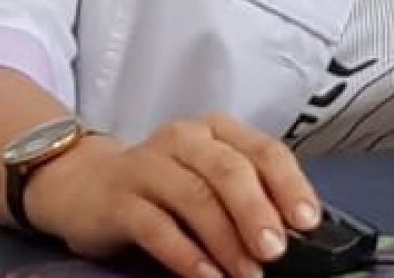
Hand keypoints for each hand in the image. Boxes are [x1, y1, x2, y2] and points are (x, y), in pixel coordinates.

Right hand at [24, 113, 320, 277]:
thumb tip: (292, 231)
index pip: (263, 149)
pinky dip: (185, 254)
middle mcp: (186, 138)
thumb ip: (245, 193)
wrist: (85, 183)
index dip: (289, 184)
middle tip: (276, 250)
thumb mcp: (207, 177)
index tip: (308, 221)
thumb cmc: (163, 185)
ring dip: (227, 240)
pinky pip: (157, 226)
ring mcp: (150, 164)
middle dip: (257, 212)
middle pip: (230, 170)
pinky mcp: (121, 198)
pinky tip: (206, 276)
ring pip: (196, 197)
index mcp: (217, 129)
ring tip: (248, 273)